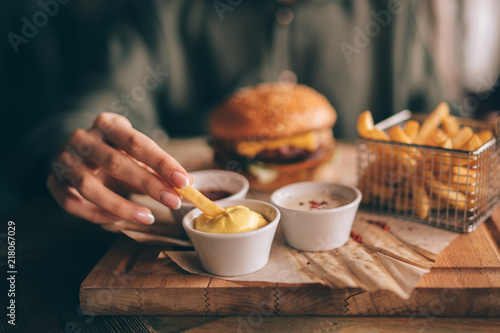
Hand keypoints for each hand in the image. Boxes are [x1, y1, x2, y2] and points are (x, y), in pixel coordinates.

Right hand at [47, 113, 191, 224]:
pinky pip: (72, 203)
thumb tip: (188, 185)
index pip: (137, 143)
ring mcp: (64, 160)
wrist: (73, 148)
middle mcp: (82, 139)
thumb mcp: (135, 151)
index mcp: (106, 124)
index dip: (162, 163)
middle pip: (116, 163)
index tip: (184, 181)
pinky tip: (118, 220)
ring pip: (89, 186)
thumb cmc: (113, 150)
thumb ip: (158, 168)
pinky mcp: (53, 182)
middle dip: (148, 184)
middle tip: (174, 201)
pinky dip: (96, 214)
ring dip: (121, 205)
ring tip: (149, 217)